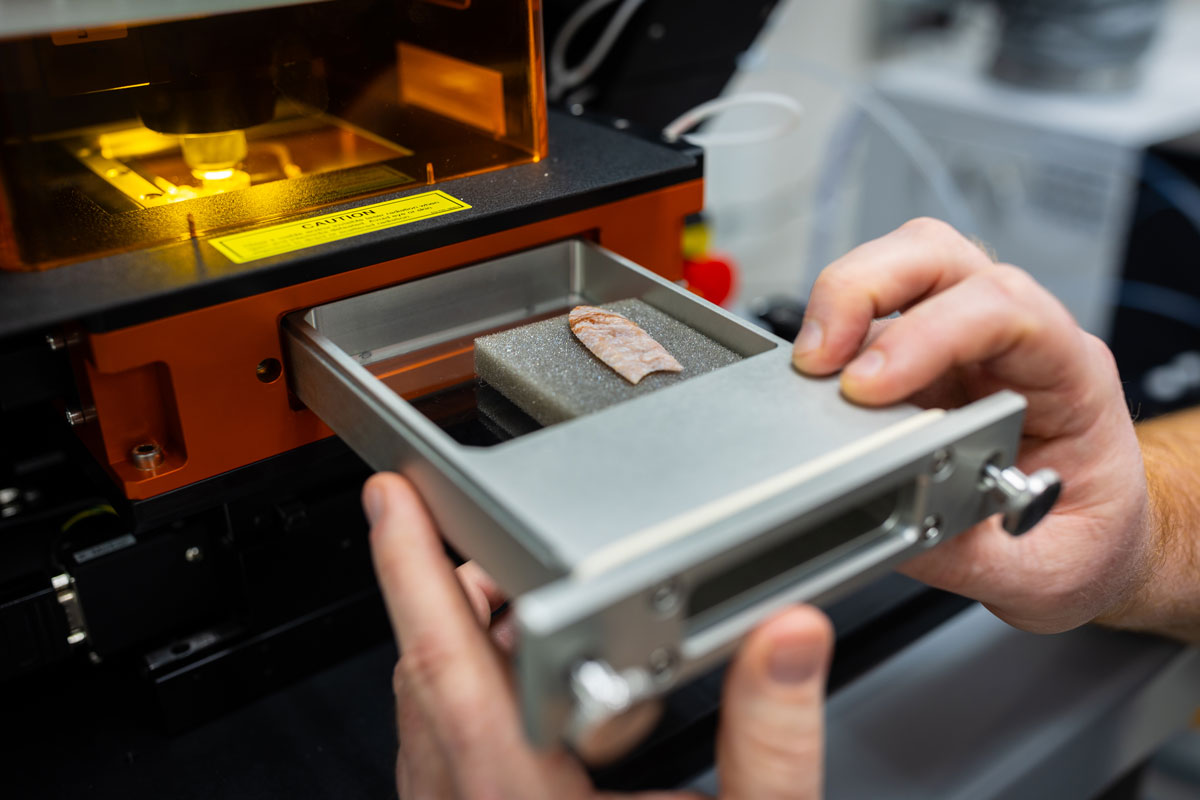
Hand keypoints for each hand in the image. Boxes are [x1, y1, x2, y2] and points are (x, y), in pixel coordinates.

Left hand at [363, 472, 833, 799]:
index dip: (410, 566)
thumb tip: (789, 637)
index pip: (446, 662)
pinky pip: (442, 764)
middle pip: (426, 679)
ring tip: (513, 613)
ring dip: (463, 653)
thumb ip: (773, 746)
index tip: (393, 500)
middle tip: (483, 541)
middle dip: (449, 595)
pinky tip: (542, 711)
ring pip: (425, 722)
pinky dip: (474, 710)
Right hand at [792, 218, 1149, 633]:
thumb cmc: (1087, 537)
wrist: (1097, 535)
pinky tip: (815, 377)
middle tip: (818, 358)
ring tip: (808, 364)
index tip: (869, 387)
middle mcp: (1015, 339)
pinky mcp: (918, 356)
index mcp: (1070, 375)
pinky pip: (871, 312)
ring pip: (900, 264)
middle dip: (864, 289)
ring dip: (842, 298)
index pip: (1006, 310)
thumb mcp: (1044, 573)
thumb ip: (970, 553)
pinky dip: (831, 329)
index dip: (929, 333)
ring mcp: (962, 341)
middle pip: (939, 255)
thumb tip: (892, 519)